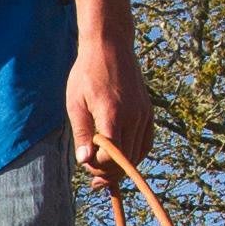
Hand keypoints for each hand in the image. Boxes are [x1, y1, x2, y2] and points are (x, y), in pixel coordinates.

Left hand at [68, 41, 154, 173]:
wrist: (110, 47)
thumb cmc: (87, 73)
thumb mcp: (76, 103)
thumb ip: (82, 133)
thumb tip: (85, 160)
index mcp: (113, 115)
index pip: (112, 156)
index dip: (98, 166)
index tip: (86, 163)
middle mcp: (134, 116)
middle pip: (127, 160)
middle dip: (110, 172)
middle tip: (94, 178)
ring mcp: (144, 114)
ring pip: (138, 154)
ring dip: (122, 167)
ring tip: (105, 172)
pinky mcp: (148, 112)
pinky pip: (146, 142)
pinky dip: (135, 155)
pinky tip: (121, 158)